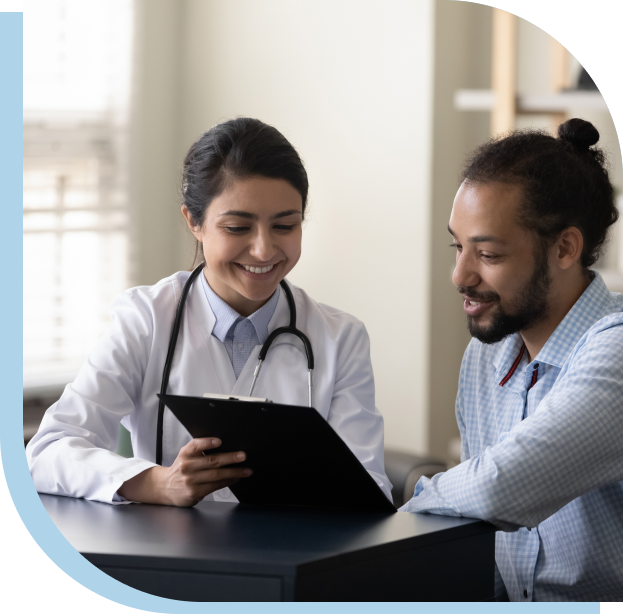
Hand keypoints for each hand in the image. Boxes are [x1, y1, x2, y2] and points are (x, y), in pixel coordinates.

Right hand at [118, 438, 251, 506]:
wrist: (165, 488)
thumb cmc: (181, 469)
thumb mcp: (185, 455)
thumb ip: (199, 450)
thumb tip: (225, 446)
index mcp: (185, 453)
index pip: (196, 445)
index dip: (207, 443)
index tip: (219, 441)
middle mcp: (186, 466)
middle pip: (212, 461)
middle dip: (230, 458)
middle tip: (243, 456)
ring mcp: (190, 481)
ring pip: (216, 475)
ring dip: (234, 472)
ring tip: (246, 470)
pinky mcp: (195, 493)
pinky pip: (215, 486)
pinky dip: (227, 482)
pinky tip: (235, 478)